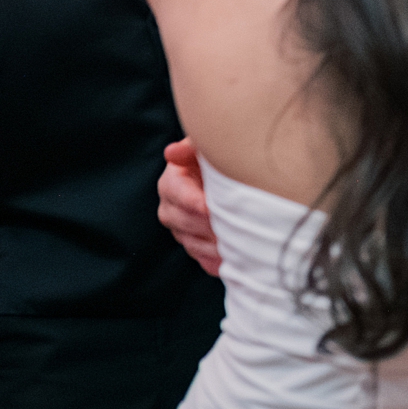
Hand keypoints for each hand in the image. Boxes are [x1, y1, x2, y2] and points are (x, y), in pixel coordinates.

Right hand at [156, 138, 221, 275]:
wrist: (227, 176)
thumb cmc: (217, 159)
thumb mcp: (206, 148)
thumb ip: (192, 147)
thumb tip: (171, 153)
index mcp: (171, 182)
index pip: (177, 194)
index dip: (194, 202)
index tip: (210, 208)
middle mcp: (170, 208)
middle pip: (182, 222)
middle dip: (206, 225)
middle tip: (231, 226)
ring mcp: (181, 229)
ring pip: (192, 243)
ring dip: (213, 246)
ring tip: (237, 244)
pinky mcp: (194, 245)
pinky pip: (202, 258)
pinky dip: (217, 261)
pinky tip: (234, 260)